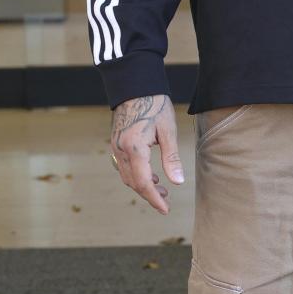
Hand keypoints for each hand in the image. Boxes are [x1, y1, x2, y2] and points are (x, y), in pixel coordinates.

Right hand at [111, 94, 183, 215]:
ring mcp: (115, 146)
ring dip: (143, 185)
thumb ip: (172, 158)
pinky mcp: (115, 142)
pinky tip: (150, 174)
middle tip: (167, 200)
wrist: (135, 84)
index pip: (143, 183)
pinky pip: (123, 166)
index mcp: (134, 148)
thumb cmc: (154, 103)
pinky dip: (136, 175)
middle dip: (149, 194)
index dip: (154, 199)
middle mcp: (120, 150)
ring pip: (127, 176)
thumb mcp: (168, 130)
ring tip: (161, 188)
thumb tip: (177, 182)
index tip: (165, 209)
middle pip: (133, 182)